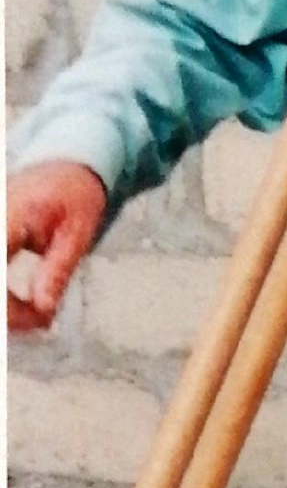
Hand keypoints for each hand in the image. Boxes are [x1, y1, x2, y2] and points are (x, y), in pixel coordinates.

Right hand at [7, 161, 106, 330]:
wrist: (68, 166)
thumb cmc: (74, 192)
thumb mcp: (77, 232)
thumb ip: (57, 271)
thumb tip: (43, 308)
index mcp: (8, 218)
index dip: (9, 307)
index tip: (38, 318)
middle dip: (8, 313)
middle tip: (39, 320)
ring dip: (6, 309)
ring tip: (36, 313)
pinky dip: (4, 299)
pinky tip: (23, 305)